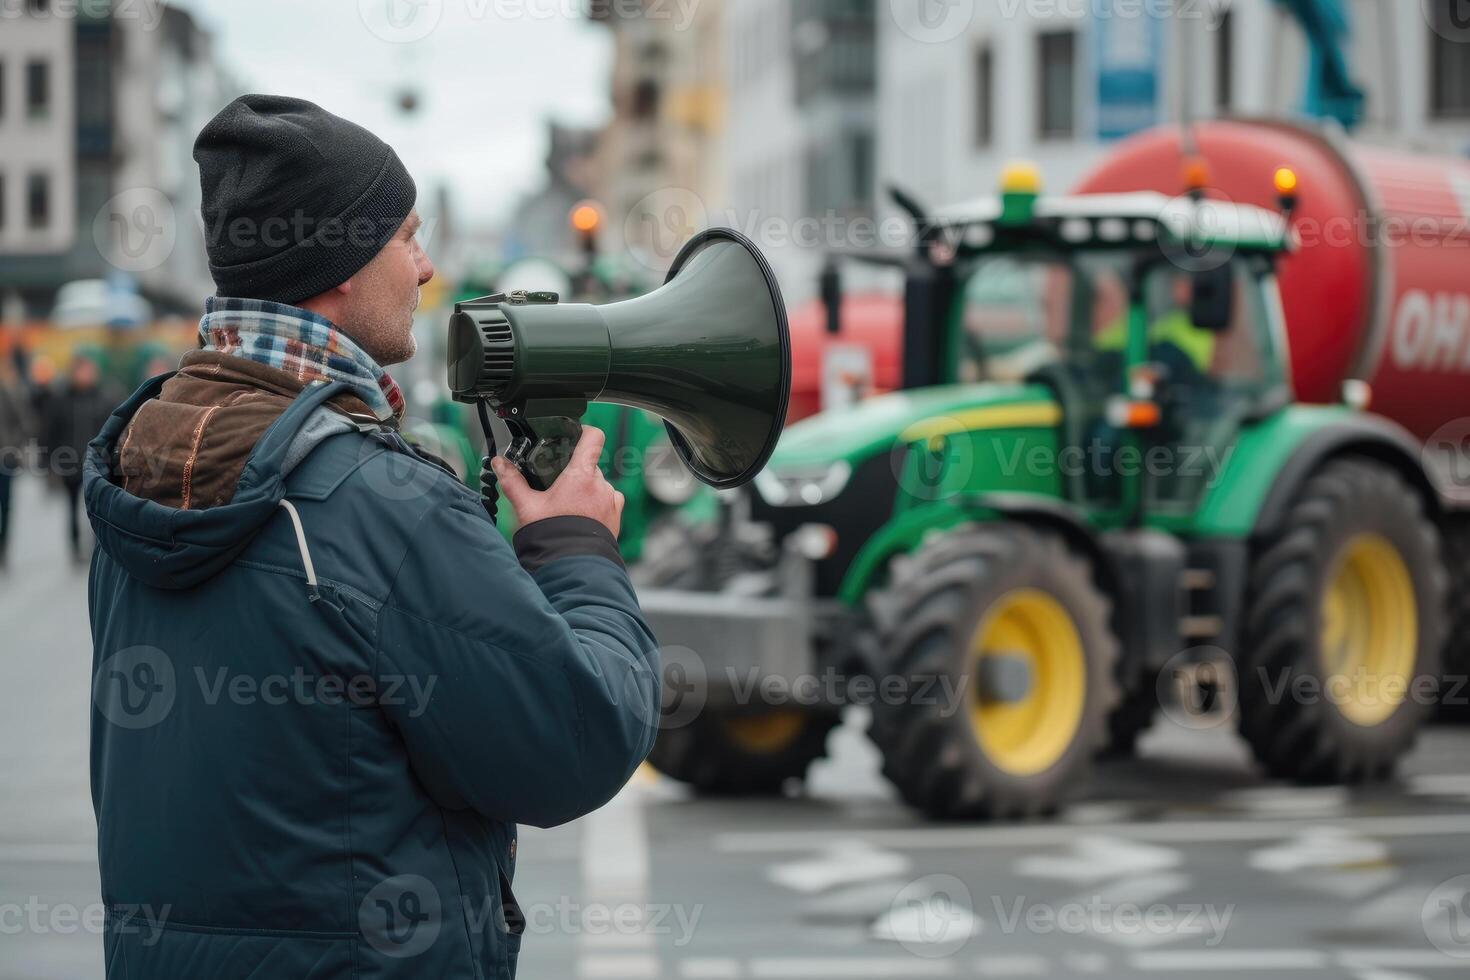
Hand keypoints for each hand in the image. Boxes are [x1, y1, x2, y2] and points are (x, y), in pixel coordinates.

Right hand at [490, 426, 623, 536]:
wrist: (570, 566)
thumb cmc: (551, 536)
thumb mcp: (526, 506)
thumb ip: (513, 481)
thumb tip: (500, 464)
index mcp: (581, 476)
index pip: (593, 438)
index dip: (585, 431)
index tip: (576, 435)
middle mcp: (601, 485)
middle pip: (590, 465)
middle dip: (575, 473)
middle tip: (558, 487)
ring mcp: (611, 500)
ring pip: (598, 484)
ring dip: (586, 490)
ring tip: (567, 507)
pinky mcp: (616, 516)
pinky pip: (608, 500)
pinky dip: (596, 504)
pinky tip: (581, 516)